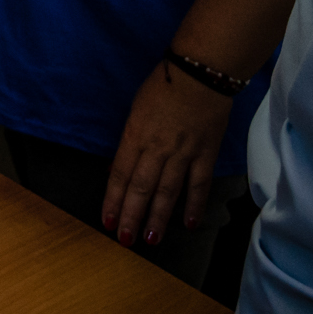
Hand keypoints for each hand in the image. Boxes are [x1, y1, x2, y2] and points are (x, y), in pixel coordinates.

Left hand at [101, 61, 232, 246]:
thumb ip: (133, 139)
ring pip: (168, 192)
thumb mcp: (137, 110)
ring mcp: (183, 152)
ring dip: (158, 218)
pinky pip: (199, 184)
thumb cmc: (164, 85)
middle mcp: (157, 148)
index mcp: (135, 135)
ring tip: (151, 239)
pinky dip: (194, 205)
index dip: (112, 200)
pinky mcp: (206, 153)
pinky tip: (190, 224)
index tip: (107, 221)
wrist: (201, 73)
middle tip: (125, 240)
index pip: (120, 174)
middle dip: (131, 216)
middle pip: (141, 188)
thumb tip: (128, 165)